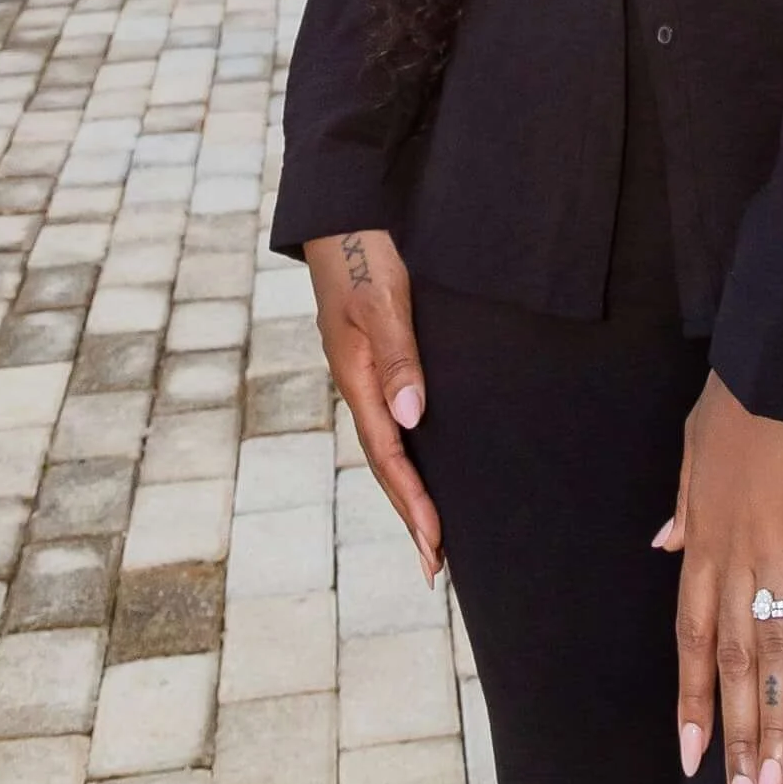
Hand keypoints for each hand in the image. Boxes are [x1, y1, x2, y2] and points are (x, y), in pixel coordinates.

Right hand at [303, 228, 439, 581]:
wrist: (345, 216)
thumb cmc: (365, 255)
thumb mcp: (382, 302)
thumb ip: (398, 357)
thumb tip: (412, 418)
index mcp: (356, 378)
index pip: (387, 454)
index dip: (413, 500)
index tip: (436, 542)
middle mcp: (359, 384)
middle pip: (385, 464)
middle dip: (411, 514)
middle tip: (437, 567)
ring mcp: (365, 374)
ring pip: (389, 447)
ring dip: (409, 492)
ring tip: (432, 536)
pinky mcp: (378, 359)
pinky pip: (393, 422)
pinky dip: (409, 455)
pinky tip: (423, 463)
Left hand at [656, 369, 782, 783]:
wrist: (782, 354)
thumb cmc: (738, 397)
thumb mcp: (690, 450)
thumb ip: (681, 508)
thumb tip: (664, 546)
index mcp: (703, 542)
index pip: (692, 640)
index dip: (694, 701)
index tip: (695, 760)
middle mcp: (735, 559)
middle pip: (733, 667)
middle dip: (737, 742)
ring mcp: (782, 553)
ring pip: (778, 657)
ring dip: (778, 728)